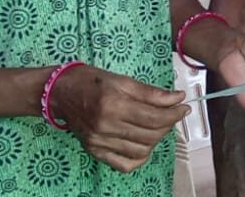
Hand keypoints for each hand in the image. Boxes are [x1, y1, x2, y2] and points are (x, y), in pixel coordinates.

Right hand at [50, 65, 188, 172]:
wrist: (60, 92)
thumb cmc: (91, 81)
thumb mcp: (122, 79)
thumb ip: (151, 93)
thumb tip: (177, 98)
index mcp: (113, 104)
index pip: (154, 117)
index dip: (174, 113)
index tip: (184, 107)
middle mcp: (105, 127)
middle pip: (150, 135)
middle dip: (168, 125)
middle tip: (172, 113)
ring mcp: (99, 142)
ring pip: (141, 150)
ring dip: (156, 139)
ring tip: (157, 126)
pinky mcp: (95, 151)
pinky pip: (124, 164)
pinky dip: (139, 157)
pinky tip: (143, 143)